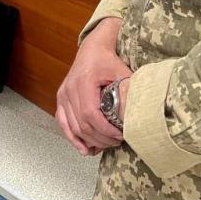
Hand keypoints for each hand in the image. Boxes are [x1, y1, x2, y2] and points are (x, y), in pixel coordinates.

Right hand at [55, 18, 130, 155]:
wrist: (92, 50)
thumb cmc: (108, 60)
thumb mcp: (122, 73)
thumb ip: (129, 92)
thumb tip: (140, 115)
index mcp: (83, 82)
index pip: (91, 114)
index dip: (105, 130)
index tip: (120, 136)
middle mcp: (68, 89)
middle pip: (82, 124)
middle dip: (100, 139)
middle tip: (117, 142)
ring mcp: (62, 95)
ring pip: (73, 127)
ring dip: (89, 141)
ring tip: (106, 146)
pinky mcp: (61, 100)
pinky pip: (63, 124)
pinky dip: (73, 138)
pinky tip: (84, 149)